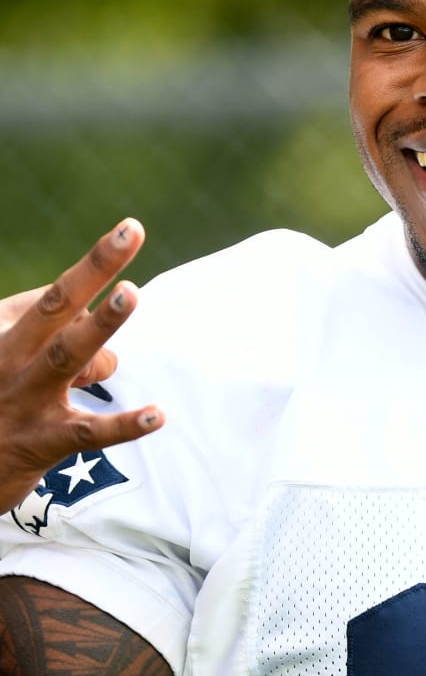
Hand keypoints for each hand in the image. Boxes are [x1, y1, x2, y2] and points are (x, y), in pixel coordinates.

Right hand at [0, 219, 163, 513]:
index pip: (55, 299)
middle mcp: (8, 357)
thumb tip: (95, 317)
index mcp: (0, 330)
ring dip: (101, 324)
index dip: (94, 271)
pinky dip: (125, 424)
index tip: (130, 233)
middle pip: (56, 306)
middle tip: (131, 234)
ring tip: (132, 294)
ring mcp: (24, 398)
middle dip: (95, 269)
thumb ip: (50, 332)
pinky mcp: (40, 442)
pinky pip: (88, 432)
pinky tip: (159, 415)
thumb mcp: (4, 352)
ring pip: (67, 355)